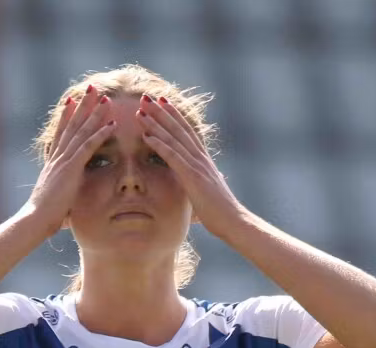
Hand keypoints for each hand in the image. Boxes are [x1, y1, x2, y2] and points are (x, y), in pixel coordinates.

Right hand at [27, 85, 115, 229]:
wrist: (34, 220)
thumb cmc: (44, 217)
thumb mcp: (56, 201)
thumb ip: (63, 196)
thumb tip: (68, 204)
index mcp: (53, 163)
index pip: (61, 133)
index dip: (67, 116)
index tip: (72, 100)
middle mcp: (57, 157)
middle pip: (72, 125)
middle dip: (83, 106)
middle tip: (92, 88)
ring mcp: (64, 161)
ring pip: (81, 131)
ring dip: (94, 114)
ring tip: (105, 99)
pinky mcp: (71, 168)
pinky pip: (88, 146)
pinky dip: (100, 134)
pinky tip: (112, 124)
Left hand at [135, 94, 247, 239]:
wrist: (234, 221)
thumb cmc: (220, 212)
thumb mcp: (206, 193)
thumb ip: (198, 186)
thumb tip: (195, 189)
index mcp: (203, 160)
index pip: (187, 132)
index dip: (174, 115)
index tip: (162, 102)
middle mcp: (200, 158)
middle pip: (178, 129)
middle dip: (161, 112)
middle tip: (146, 97)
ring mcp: (197, 166)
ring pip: (173, 139)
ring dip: (156, 123)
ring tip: (141, 111)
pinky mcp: (192, 177)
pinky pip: (173, 157)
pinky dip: (159, 145)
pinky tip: (146, 136)